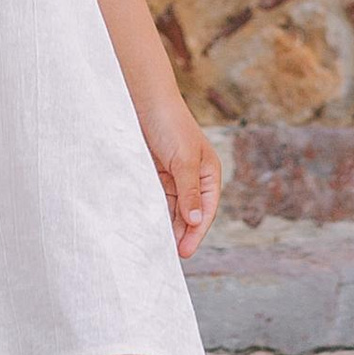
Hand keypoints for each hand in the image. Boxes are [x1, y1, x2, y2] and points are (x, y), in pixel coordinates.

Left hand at [141, 97, 221, 259]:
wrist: (144, 99)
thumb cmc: (170, 125)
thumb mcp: (183, 161)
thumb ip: (189, 193)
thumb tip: (195, 222)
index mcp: (209, 174)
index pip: (205, 211)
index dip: (195, 233)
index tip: (183, 252)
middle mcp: (193, 177)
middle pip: (188, 213)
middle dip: (180, 232)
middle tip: (166, 255)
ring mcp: (174, 175)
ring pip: (171, 208)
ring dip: (166, 224)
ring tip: (155, 245)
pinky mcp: (156, 172)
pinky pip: (156, 197)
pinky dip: (153, 210)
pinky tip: (146, 224)